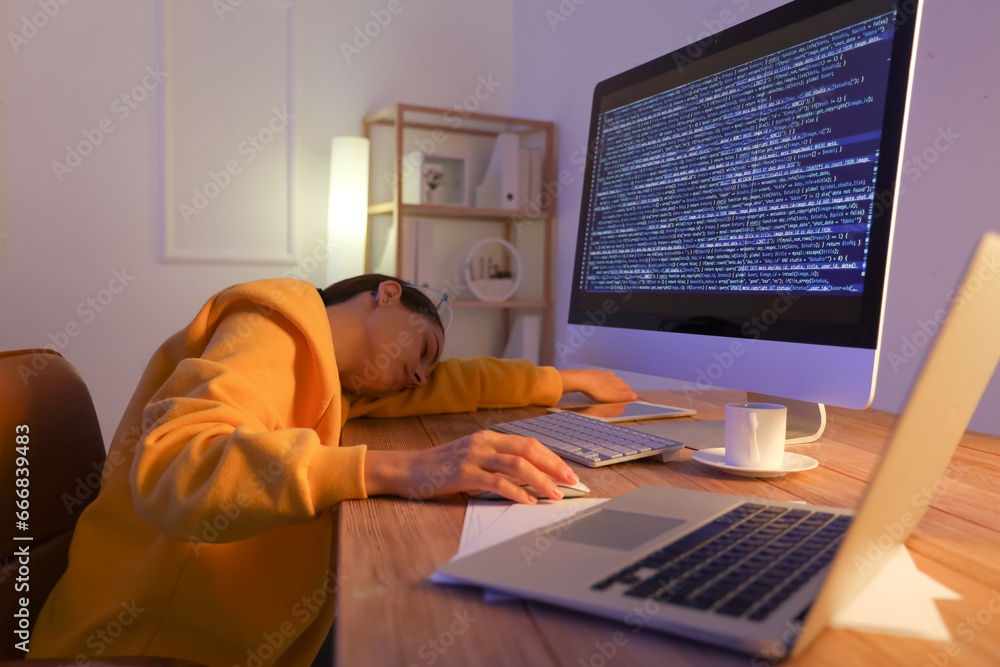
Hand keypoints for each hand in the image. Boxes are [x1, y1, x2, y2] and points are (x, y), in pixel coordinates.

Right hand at [363, 430, 580, 503]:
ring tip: (555, 494)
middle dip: (554, 466)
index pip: (529, 443)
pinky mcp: (463, 473)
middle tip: (571, 482)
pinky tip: (527, 501)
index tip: (568, 472)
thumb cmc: (440, 468)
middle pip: (528, 450)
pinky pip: (496, 482)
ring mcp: (473, 456)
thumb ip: (496, 463)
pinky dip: (516, 491)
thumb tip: (528, 478)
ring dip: (540, 480)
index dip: (552, 457)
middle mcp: (484, 442)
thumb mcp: (472, 458)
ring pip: (517, 465)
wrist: (407, 469)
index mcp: (488, 437)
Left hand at [557, 368, 636, 402]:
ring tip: (604, 393)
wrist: (583, 380)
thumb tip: (635, 396)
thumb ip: (625, 396)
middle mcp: (614, 376)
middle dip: (618, 390)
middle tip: (613, 398)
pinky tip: (596, 386)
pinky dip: (600, 382)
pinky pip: (600, 378)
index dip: (627, 396)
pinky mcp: (595, 372)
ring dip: (609, 386)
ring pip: (610, 380)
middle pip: (619, 384)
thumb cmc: (599, 391)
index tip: (624, 400)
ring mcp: (604, 373)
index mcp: (620, 383)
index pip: (628, 389)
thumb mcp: (615, 397)